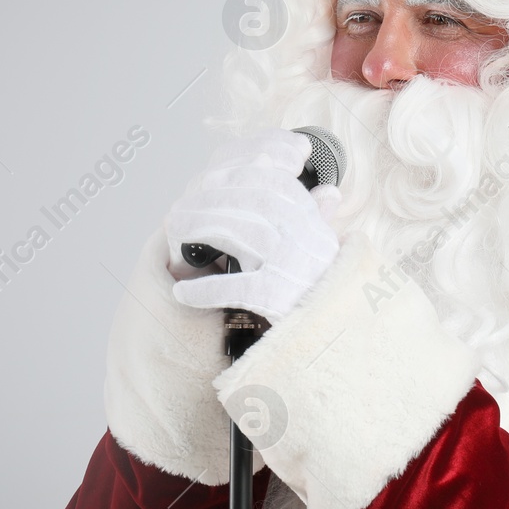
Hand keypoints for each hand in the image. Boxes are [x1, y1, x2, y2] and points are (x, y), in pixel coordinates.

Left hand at [164, 130, 341, 323]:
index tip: (206, 178)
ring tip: (174, 239)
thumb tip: (327, 190)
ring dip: (201, 229)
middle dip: (209, 199)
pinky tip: (184, 294)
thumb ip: (318, 218)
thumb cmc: (321, 292)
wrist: (334, 335)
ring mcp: (296, 265)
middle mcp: (310, 236)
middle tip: (178, 211)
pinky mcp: (282, 298)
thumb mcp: (322, 250)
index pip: (274, 178)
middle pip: (254, 198)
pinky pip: (238, 287)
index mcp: (313, 221)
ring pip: (243, 232)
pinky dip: (206, 289)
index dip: (236, 173)